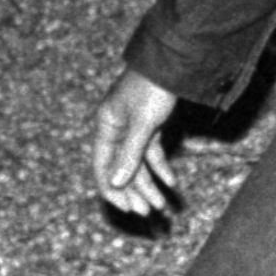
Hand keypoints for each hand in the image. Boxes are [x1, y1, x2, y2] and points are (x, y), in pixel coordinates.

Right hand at [92, 67, 182, 217]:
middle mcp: (117, 129)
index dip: (111, 189)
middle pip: (121, 168)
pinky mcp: (151, 125)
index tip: (124, 208)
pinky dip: (161, 167)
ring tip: (161, 205)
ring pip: (138, 163)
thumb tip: (115, 183)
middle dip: (134, 191)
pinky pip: (153, 153)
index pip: (102, 165)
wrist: (173, 63)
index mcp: (106, 126)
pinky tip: (170, 182)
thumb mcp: (142, 123)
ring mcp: (134, 128)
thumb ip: (130, 154)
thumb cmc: (153, 88)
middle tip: (146, 212)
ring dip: (149, 184)